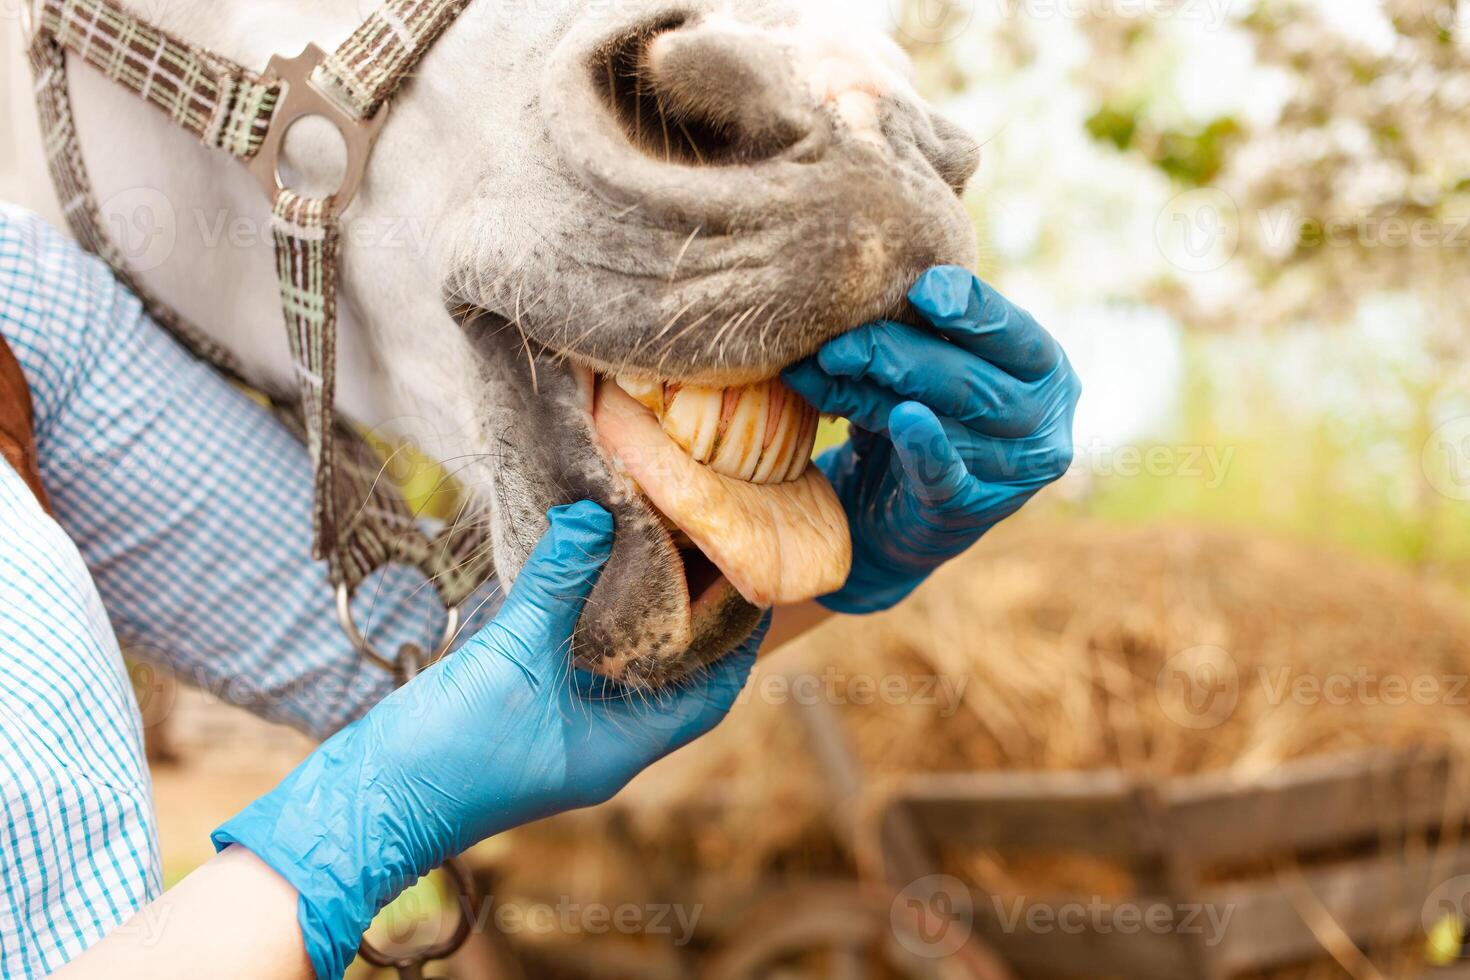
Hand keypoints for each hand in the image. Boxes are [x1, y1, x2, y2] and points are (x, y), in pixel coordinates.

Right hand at [213, 501, 763, 978]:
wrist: (368, 801)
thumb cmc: (448, 750)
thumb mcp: (512, 655)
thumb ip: (556, 583)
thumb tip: (597, 513)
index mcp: (622, 748)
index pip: (712, 694)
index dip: (739, 641)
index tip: (754, 581)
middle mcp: (605, 746)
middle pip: (677, 680)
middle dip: (696, 621)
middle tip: (707, 554)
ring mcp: (566, 735)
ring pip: (628, 673)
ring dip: (646, 622)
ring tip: (659, 555)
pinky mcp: (529, 720)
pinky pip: (582, 669)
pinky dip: (596, 627)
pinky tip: (587, 582)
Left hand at [783, 266, 1079, 613]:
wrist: (885, 516)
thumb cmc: (913, 417)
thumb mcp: (921, 368)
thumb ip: (915, 333)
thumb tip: (854, 299)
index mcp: (1044, 369)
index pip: (1014, 332)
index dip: (972, 308)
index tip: (925, 288)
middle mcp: (1043, 420)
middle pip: (968, 376)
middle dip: (895, 350)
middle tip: (834, 339)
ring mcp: (1013, 473)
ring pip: (947, 416)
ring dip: (878, 387)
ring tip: (829, 364)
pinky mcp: (971, 511)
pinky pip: (945, 474)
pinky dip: (924, 446)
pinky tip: (903, 419)